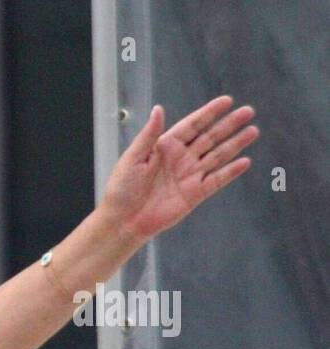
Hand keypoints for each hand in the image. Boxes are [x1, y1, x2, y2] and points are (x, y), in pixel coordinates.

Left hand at [98, 95, 259, 244]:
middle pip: (209, 137)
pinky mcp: (195, 194)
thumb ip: (149, 134)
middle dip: (228, 124)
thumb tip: (159, 109)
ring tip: (253, 130)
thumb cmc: (122, 189)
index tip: (227, 101)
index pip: (192, 125)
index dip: (209, 113)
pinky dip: (231, 171)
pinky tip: (245, 161)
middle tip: (248, 111)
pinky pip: (217, 180)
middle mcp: (181, 159)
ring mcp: (190, 176)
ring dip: (235, 143)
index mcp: (165, 147)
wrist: (124, 220)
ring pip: (217, 155)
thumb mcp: (132, 157)